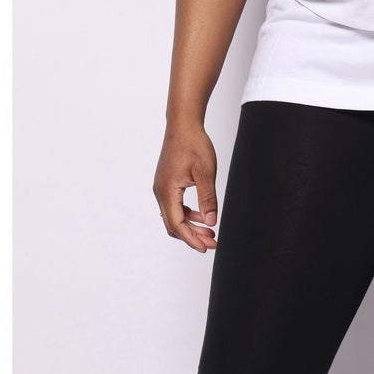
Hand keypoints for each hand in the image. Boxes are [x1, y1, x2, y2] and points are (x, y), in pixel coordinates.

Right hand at [153, 120, 218, 252]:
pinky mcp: (166, 184)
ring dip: (191, 227)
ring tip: (210, 232)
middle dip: (193, 236)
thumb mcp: (205, 173)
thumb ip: (208, 199)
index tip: (206, 248)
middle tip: (213, 243)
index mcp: (167, 191)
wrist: (183, 125)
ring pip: (174, 216)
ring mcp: (162, 188)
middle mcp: (160, 192)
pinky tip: (201, 216)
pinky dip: (187, 215)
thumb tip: (211, 222)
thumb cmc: (193, 144)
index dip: (192, 239)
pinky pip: (174, 206)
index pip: (177, 224)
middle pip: (173, 224)